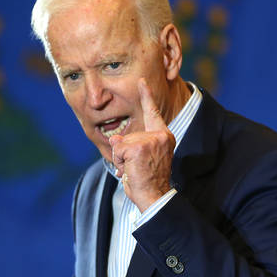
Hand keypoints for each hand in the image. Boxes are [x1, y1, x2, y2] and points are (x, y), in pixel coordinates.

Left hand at [108, 79, 175, 210]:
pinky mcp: (139, 147)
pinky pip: (118, 150)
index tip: (141, 81)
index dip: (146, 96)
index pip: (152, 112)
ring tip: (135, 170)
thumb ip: (129, 144)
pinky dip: (120, 162)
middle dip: (125, 152)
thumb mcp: (139, 159)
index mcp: (163, 136)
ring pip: (121, 143)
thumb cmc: (148, 180)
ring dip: (122, 159)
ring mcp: (150, 140)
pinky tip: (132, 170)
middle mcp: (160, 136)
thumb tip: (114, 139)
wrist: (155, 196)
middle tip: (137, 168)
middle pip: (128, 135)